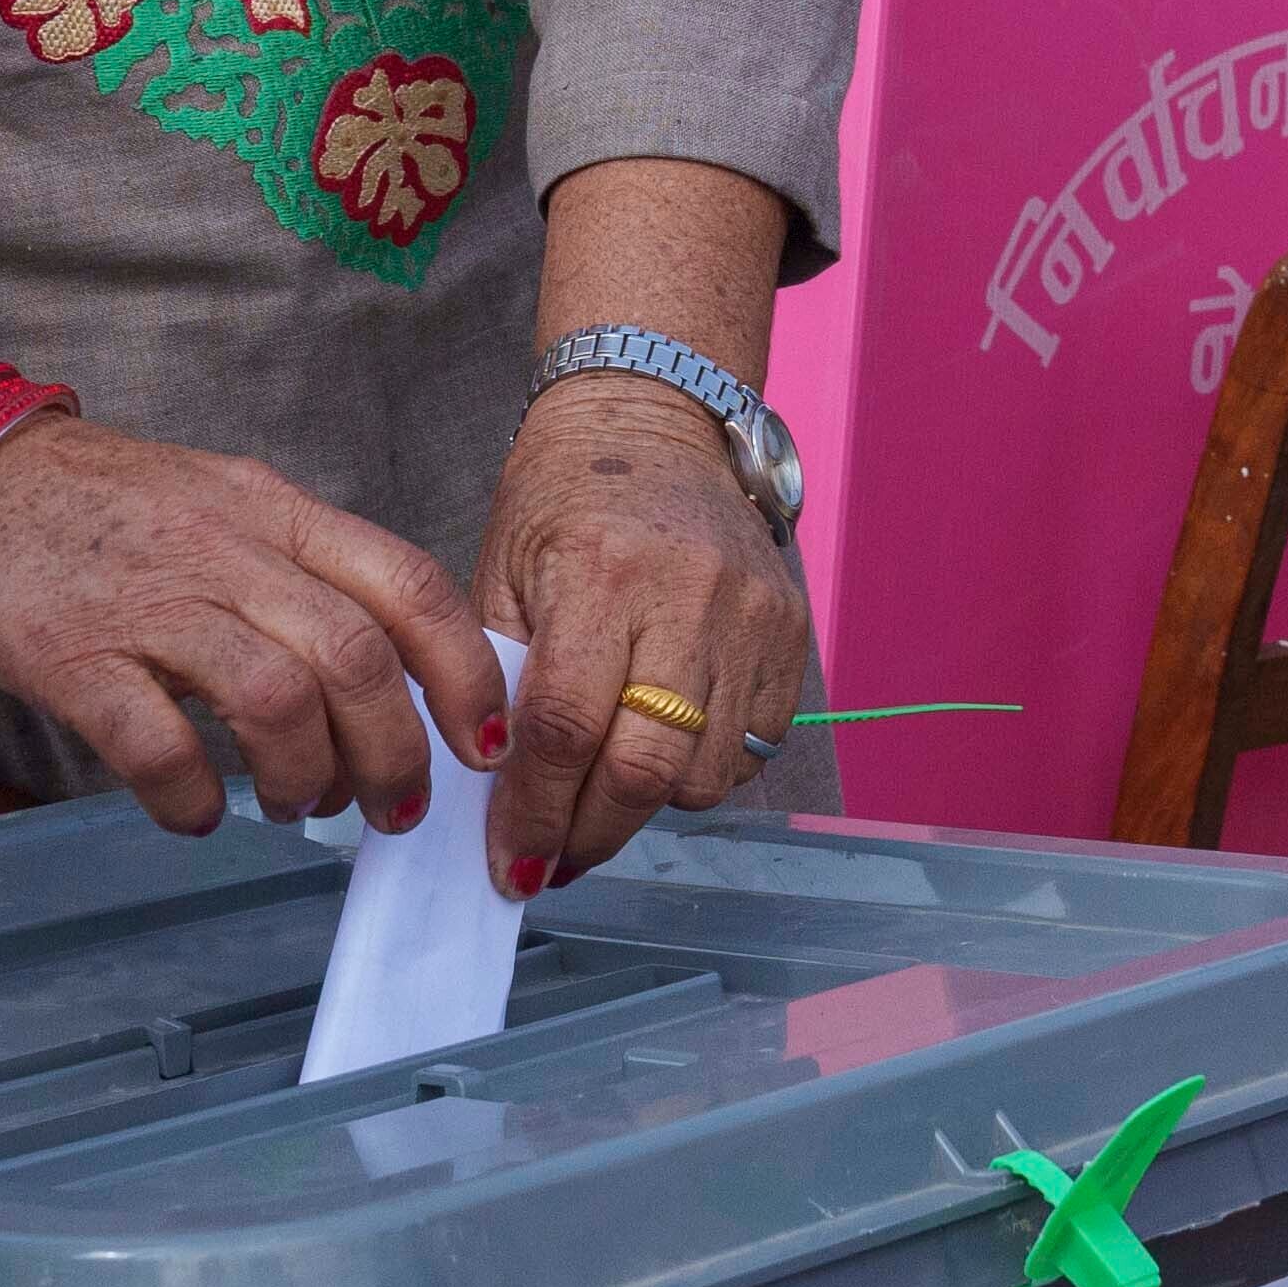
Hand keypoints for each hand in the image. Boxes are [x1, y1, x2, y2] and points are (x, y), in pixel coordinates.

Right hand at [0, 413, 496, 837]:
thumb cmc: (96, 507)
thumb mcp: (223, 504)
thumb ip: (300, 572)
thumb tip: (383, 674)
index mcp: (275, 512)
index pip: (409, 585)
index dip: (464, 673)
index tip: (482, 744)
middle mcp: (226, 550)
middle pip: (356, 659)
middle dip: (395, 754)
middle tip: (392, 808)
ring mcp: (149, 602)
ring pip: (276, 702)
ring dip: (306, 780)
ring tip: (298, 806)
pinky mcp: (71, 655)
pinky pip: (157, 745)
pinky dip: (193, 798)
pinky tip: (196, 810)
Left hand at [481, 374, 816, 891]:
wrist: (655, 423)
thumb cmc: (562, 496)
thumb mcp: (504, 570)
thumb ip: (502, 679)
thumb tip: (496, 795)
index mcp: (602, 575)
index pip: (566, 728)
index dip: (534, 812)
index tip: (513, 862)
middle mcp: (689, 597)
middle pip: (646, 766)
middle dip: (591, 833)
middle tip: (554, 859)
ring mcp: (752, 617)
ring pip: (705, 773)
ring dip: (646, 806)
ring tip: (603, 796)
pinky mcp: (792, 633)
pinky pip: (752, 749)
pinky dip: (701, 770)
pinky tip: (660, 750)